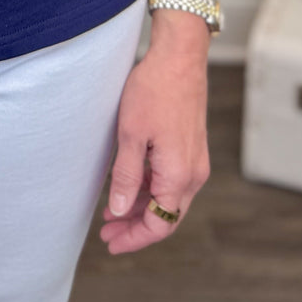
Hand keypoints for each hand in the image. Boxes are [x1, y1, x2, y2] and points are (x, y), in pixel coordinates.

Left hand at [99, 27, 210, 254]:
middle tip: (107, 232)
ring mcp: (195, 162)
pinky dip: (151, 191)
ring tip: (113, 212)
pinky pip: (172, 182)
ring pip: (169, 200)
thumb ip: (126, 177)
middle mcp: (193, 174)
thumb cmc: (154, 92)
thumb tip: (120, 211)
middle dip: (137, 228)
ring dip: (143, 210)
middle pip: (166, 217)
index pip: (160, 225)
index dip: (135, 239)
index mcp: (179, 176)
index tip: (111, 243)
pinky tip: (130, 187)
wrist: (179, 59)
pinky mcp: (191, 149)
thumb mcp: (131, 135)